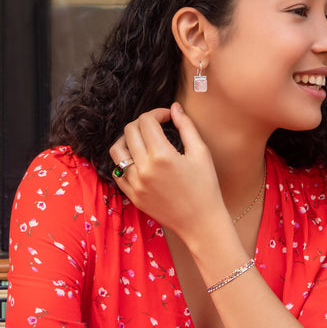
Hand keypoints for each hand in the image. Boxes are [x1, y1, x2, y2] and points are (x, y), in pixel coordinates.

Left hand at [109, 103, 226, 242]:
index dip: (157, 113)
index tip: (168, 117)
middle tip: (158, 126)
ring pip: (117, 150)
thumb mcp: (201, 152)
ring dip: (128, 138)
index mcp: (162, 155)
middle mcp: (143, 169)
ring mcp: (134, 183)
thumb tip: (175, 108)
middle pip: (130, 131)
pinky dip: (125, 160)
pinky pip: (117, 171)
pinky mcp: (132, 195)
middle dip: (143, 122)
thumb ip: (186, 126)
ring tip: (144, 140)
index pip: (146, 121)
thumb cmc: (205, 186)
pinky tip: (140, 159)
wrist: (201, 222)